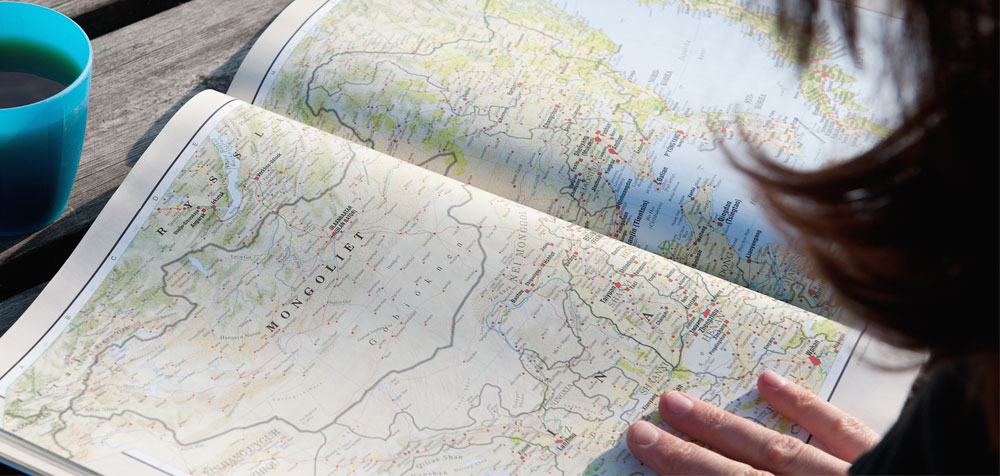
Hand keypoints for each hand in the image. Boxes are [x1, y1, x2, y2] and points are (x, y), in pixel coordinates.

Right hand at [626, 370, 879, 474]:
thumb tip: (723, 468)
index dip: (683, 470)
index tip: (643, 446)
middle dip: (691, 455)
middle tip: (645, 428)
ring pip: (781, 452)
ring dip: (727, 428)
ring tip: (679, 403)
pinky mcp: (889, 460)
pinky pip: (844, 432)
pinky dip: (805, 407)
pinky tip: (768, 382)